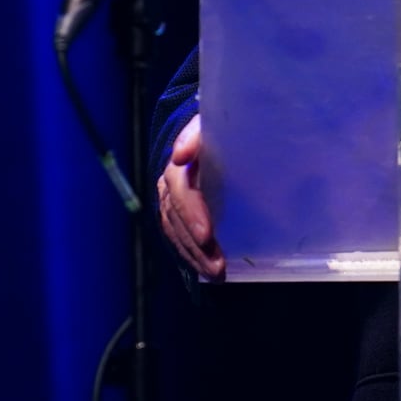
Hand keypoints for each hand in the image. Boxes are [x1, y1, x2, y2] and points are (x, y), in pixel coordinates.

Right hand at [158, 114, 225, 279]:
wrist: (223, 134)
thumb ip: (199, 135)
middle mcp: (173, 178)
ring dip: (194, 254)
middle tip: (217, 265)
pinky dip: (190, 254)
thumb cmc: (227, 130)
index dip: (191, 211)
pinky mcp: (179, 209)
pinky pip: (177, 234)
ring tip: (216, 273)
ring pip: (175, 229)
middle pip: (177, 214)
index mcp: (185, 157)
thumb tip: (179, 154)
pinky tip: (205, 269)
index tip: (206, 235)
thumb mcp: (220, 127)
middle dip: (195, 243)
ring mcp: (173, 195)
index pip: (179, 185)